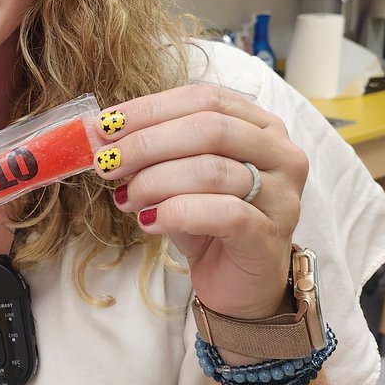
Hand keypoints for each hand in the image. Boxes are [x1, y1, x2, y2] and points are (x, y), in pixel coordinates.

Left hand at [92, 84, 308, 318]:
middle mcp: (280, 154)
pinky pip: (222, 213)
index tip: (106, 125)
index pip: (204, 98)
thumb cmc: (209, 224)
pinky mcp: (270, 235)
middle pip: (209, 128)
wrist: (239, 285)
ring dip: (155, 181)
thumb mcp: (180, 177)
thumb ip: (155, 151)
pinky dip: (176, 212)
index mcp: (260, 126)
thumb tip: (102, 134)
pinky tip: (150, 221)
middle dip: (148, 143)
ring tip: (125, 198)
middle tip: (108, 163)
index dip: (151, 108)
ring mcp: (282, 195)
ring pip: (212, 170)